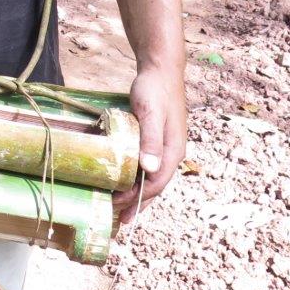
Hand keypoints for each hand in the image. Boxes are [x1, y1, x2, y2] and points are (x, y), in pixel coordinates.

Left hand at [113, 63, 185, 223]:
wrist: (160, 69)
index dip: (137, 198)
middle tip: (119, 220)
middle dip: (138, 204)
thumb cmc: (154, 89)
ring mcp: (165, 147)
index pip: (155, 184)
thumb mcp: (150, 113)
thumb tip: (149, 169)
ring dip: (138, 194)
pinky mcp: (157, 139)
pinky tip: (127, 180)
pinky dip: (138, 178)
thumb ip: (150, 139)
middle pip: (155, 186)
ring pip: (152, 177)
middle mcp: (171, 153)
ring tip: (122, 208)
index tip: (118, 206)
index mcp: (172, 151)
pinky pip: (148, 166)